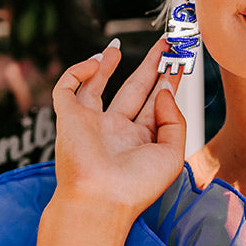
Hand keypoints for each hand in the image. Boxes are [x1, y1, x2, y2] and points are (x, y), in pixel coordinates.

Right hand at [51, 38, 185, 216]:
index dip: (167, 81)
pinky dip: (77, 72)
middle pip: (134, 90)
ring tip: (117, 47)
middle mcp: (118, 130)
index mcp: (142, 140)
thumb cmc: (136, 186)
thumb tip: (163, 90)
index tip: (178, 61)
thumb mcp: (172, 154)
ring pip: (97, 87)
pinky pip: (68, 88)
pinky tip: (94, 62)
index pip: (156, 103)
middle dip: (148, 66)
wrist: (100, 200)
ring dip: (106, 65)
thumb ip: (174, 119)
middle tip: (163, 45)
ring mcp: (92, 123)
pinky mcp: (69, 118)